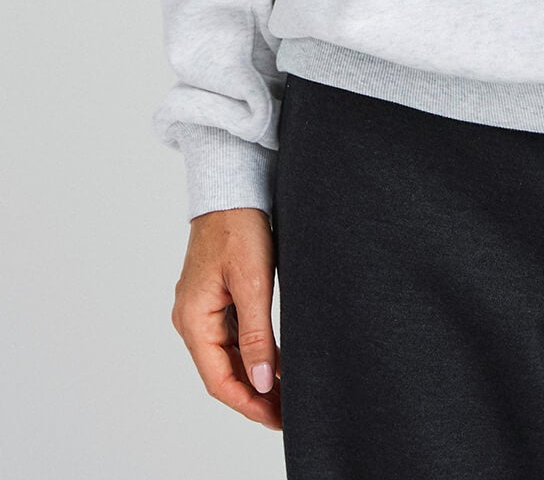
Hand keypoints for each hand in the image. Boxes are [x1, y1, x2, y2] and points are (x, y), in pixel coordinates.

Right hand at [170, 206, 281, 430]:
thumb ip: (257, 336)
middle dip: (255, 395)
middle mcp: (192, 319)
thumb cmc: (238, 228)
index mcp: (193, 319)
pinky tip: (276, 363)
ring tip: (286, 395)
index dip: (248, 404)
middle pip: (222, 372)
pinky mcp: (216, 298)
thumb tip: (262, 383)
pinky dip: (253, 353)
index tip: (276, 419)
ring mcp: (203, 309)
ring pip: (228, 356)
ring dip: (255, 376)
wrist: (233, 187)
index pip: (218, 380)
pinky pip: (232, 336)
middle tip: (288, 412)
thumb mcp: (252, 283)